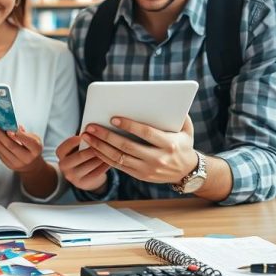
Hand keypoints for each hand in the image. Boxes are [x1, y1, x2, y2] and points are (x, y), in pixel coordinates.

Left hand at [0, 124, 43, 172]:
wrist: (31, 164)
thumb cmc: (31, 146)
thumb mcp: (33, 138)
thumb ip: (24, 132)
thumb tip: (12, 124)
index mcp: (36, 148)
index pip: (27, 141)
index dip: (18, 135)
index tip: (8, 129)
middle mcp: (27, 157)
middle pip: (11, 146)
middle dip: (0, 135)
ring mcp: (17, 162)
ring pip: (3, 150)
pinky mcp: (8, 164)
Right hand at [55, 135, 110, 191]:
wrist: (83, 176)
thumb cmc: (82, 154)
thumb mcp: (78, 147)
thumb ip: (83, 140)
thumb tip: (93, 131)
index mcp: (61, 154)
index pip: (67, 145)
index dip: (76, 140)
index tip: (87, 133)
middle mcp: (63, 166)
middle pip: (80, 156)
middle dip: (93, 148)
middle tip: (104, 142)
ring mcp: (72, 177)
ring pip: (90, 164)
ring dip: (101, 156)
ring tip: (111, 150)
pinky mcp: (83, 184)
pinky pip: (97, 173)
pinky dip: (104, 165)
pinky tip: (111, 159)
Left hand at [80, 115, 198, 183]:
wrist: (187, 172)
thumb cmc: (184, 145)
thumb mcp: (187, 130)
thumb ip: (180, 116)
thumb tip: (170, 100)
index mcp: (169, 144)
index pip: (146, 133)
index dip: (129, 126)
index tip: (113, 118)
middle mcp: (157, 158)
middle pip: (127, 146)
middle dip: (107, 136)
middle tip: (91, 127)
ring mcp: (147, 169)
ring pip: (119, 158)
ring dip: (100, 147)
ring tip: (87, 137)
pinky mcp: (140, 176)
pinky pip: (119, 166)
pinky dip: (104, 157)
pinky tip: (94, 148)